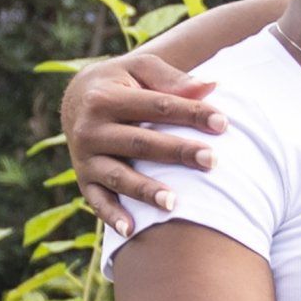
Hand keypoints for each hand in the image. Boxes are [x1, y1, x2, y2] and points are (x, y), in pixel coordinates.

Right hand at [63, 54, 226, 234]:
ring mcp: (84, 157)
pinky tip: (131, 230)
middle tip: (212, 160)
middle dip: (177, 152)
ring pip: (118, 176)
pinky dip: (111, 216)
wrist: (77, 98)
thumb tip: (212, 86)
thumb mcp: (141, 70)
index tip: (223, 123)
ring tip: (173, 203)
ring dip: (145, 190)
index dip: (191, 113)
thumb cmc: (123, 82)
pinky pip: (97, 201)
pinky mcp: (83, 179)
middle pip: (140, 143)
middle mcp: (90, 129)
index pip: (157, 106)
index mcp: (105, 97)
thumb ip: (173, 79)